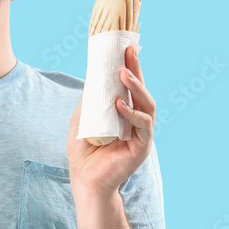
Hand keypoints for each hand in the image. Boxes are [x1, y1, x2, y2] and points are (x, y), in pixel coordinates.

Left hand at [67, 45, 154, 196]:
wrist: (85, 180)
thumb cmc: (83, 152)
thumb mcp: (81, 120)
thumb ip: (89, 100)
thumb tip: (91, 73)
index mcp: (124, 112)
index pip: (130, 86)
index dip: (130, 66)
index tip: (126, 47)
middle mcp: (136, 120)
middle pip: (141, 91)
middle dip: (136, 70)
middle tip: (130, 51)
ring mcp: (141, 134)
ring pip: (147, 105)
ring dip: (136, 88)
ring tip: (124, 74)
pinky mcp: (142, 147)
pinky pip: (143, 126)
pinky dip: (132, 114)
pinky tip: (120, 105)